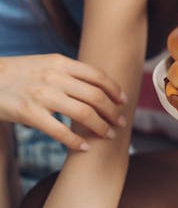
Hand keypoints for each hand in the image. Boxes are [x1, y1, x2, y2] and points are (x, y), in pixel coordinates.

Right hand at [0, 54, 126, 150]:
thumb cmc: (21, 73)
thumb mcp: (48, 64)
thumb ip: (71, 72)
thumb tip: (99, 86)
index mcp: (61, 62)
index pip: (97, 76)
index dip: (114, 89)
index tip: (123, 101)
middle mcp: (54, 77)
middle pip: (95, 96)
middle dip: (112, 111)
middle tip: (121, 121)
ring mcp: (42, 95)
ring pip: (83, 113)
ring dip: (101, 126)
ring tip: (108, 134)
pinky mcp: (29, 113)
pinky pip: (60, 131)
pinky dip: (76, 141)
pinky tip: (85, 146)